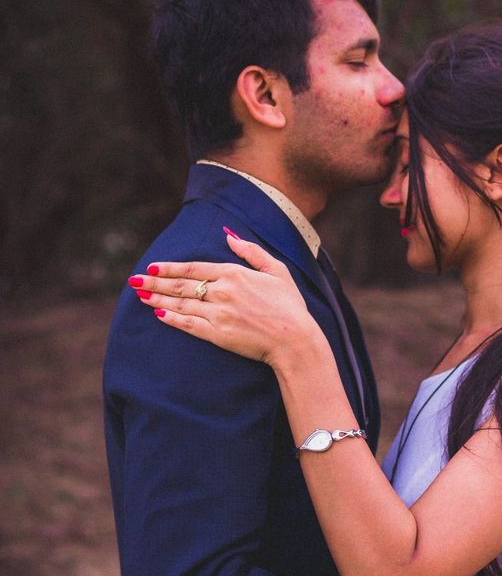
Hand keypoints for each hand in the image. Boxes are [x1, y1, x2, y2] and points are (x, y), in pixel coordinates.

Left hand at [128, 232, 319, 364]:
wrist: (294, 339)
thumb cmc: (289, 305)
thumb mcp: (277, 270)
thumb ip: (252, 252)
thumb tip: (229, 235)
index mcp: (234, 273)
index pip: (194, 268)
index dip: (170, 267)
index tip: (153, 267)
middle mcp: (222, 291)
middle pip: (181, 284)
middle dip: (154, 282)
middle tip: (134, 280)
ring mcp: (218, 313)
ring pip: (180, 304)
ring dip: (157, 298)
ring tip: (139, 295)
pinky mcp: (218, 334)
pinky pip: (189, 324)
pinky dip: (172, 318)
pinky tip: (158, 313)